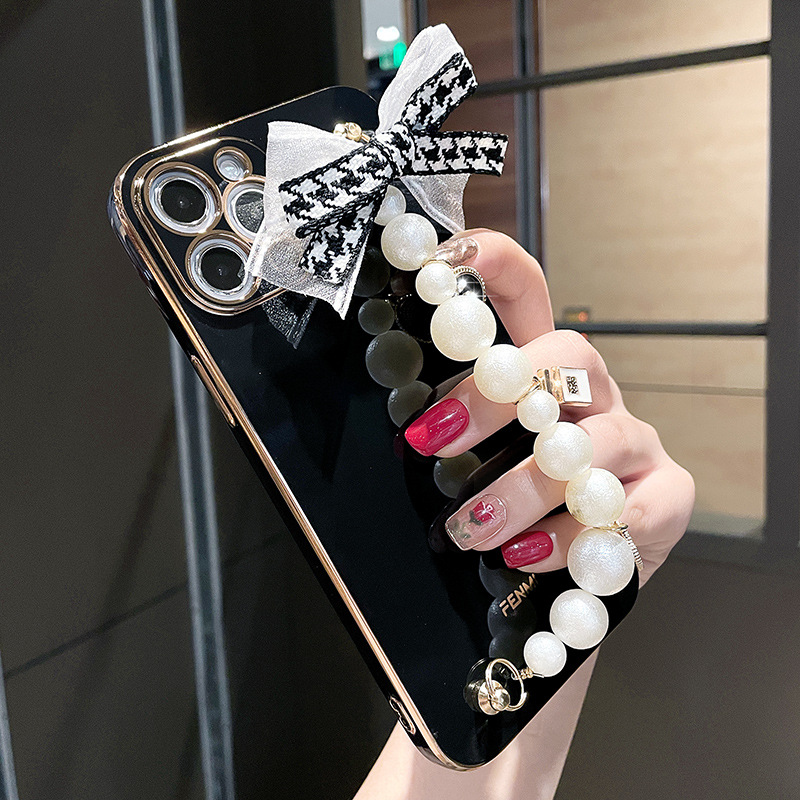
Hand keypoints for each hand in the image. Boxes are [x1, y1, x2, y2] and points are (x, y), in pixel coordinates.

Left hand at [405, 229, 694, 583]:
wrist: (574, 577)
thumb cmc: (515, 507)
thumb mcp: (479, 461)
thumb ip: (457, 433)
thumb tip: (408, 428)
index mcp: (543, 373)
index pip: (528, 294)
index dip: (493, 264)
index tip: (442, 262)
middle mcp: (594, 395)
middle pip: (569, 352)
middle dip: (495, 396)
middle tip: (434, 440)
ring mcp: (639, 441)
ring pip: (594, 442)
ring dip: (522, 488)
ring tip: (469, 527)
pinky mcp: (669, 496)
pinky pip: (629, 510)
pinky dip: (569, 537)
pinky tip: (527, 554)